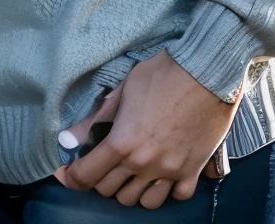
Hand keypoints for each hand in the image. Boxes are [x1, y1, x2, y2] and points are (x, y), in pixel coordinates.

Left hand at [54, 51, 238, 208]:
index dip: (72, 177)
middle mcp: (144, 163)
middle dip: (101, 178)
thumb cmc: (162, 74)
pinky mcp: (193, 171)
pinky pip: (176, 197)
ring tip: (133, 169)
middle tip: (104, 161)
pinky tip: (163, 172)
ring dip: (133, 189)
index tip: (68, 174)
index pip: (87, 175)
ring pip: (142, 202)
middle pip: (111, 191)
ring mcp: (170, 171)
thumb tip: (68, 138)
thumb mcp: (123, 90)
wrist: (206, 72)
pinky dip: (167, 190)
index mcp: (123, 142)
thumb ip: (96, 119)